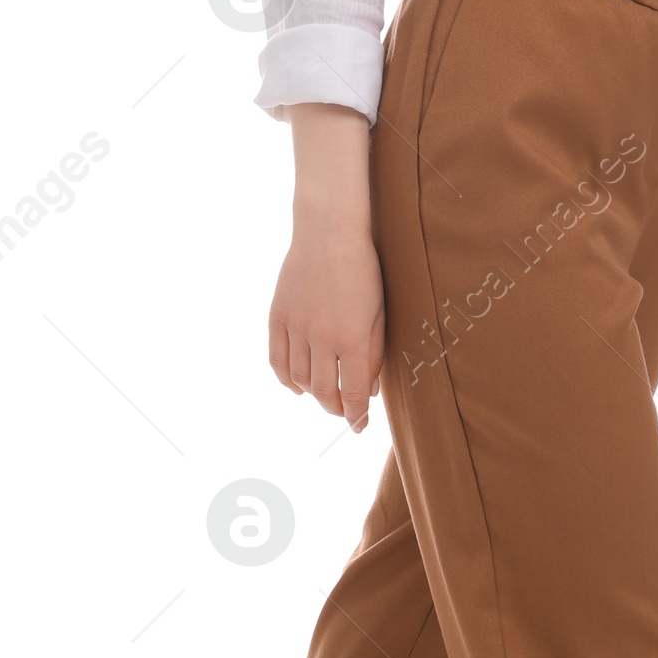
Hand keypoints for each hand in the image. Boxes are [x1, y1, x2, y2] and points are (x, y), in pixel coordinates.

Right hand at [268, 104, 382, 428]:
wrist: (330, 230)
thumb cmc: (365, 269)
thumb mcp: (380, 312)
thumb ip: (375, 353)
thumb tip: (370, 390)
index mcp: (352, 338)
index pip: (353, 393)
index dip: (356, 416)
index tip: (359, 427)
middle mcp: (321, 337)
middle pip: (323, 391)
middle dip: (335, 407)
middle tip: (343, 411)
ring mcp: (296, 326)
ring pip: (298, 379)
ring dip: (311, 394)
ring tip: (323, 395)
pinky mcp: (277, 315)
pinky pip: (276, 359)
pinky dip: (285, 378)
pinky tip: (295, 384)